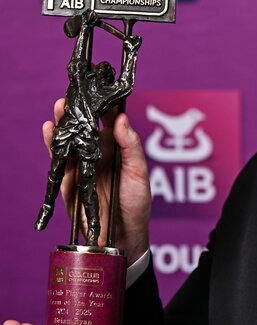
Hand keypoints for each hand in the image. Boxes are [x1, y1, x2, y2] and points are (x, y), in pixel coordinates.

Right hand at [45, 100, 150, 264]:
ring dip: (62, 123)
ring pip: (69, 140)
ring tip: (59, 109)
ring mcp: (82, 165)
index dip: (101, 104)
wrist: (124, 235)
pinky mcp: (69, 179)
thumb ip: (131, 147)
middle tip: (71, 96)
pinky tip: (50, 131)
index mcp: (116, 148)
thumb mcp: (139, 173)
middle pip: (84, 126)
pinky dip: (52, 145)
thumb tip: (121, 119)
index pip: (107, 119)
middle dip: (76, 110)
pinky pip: (59, 160)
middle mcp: (97, 152)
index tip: (96, 89)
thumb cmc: (136, 203)